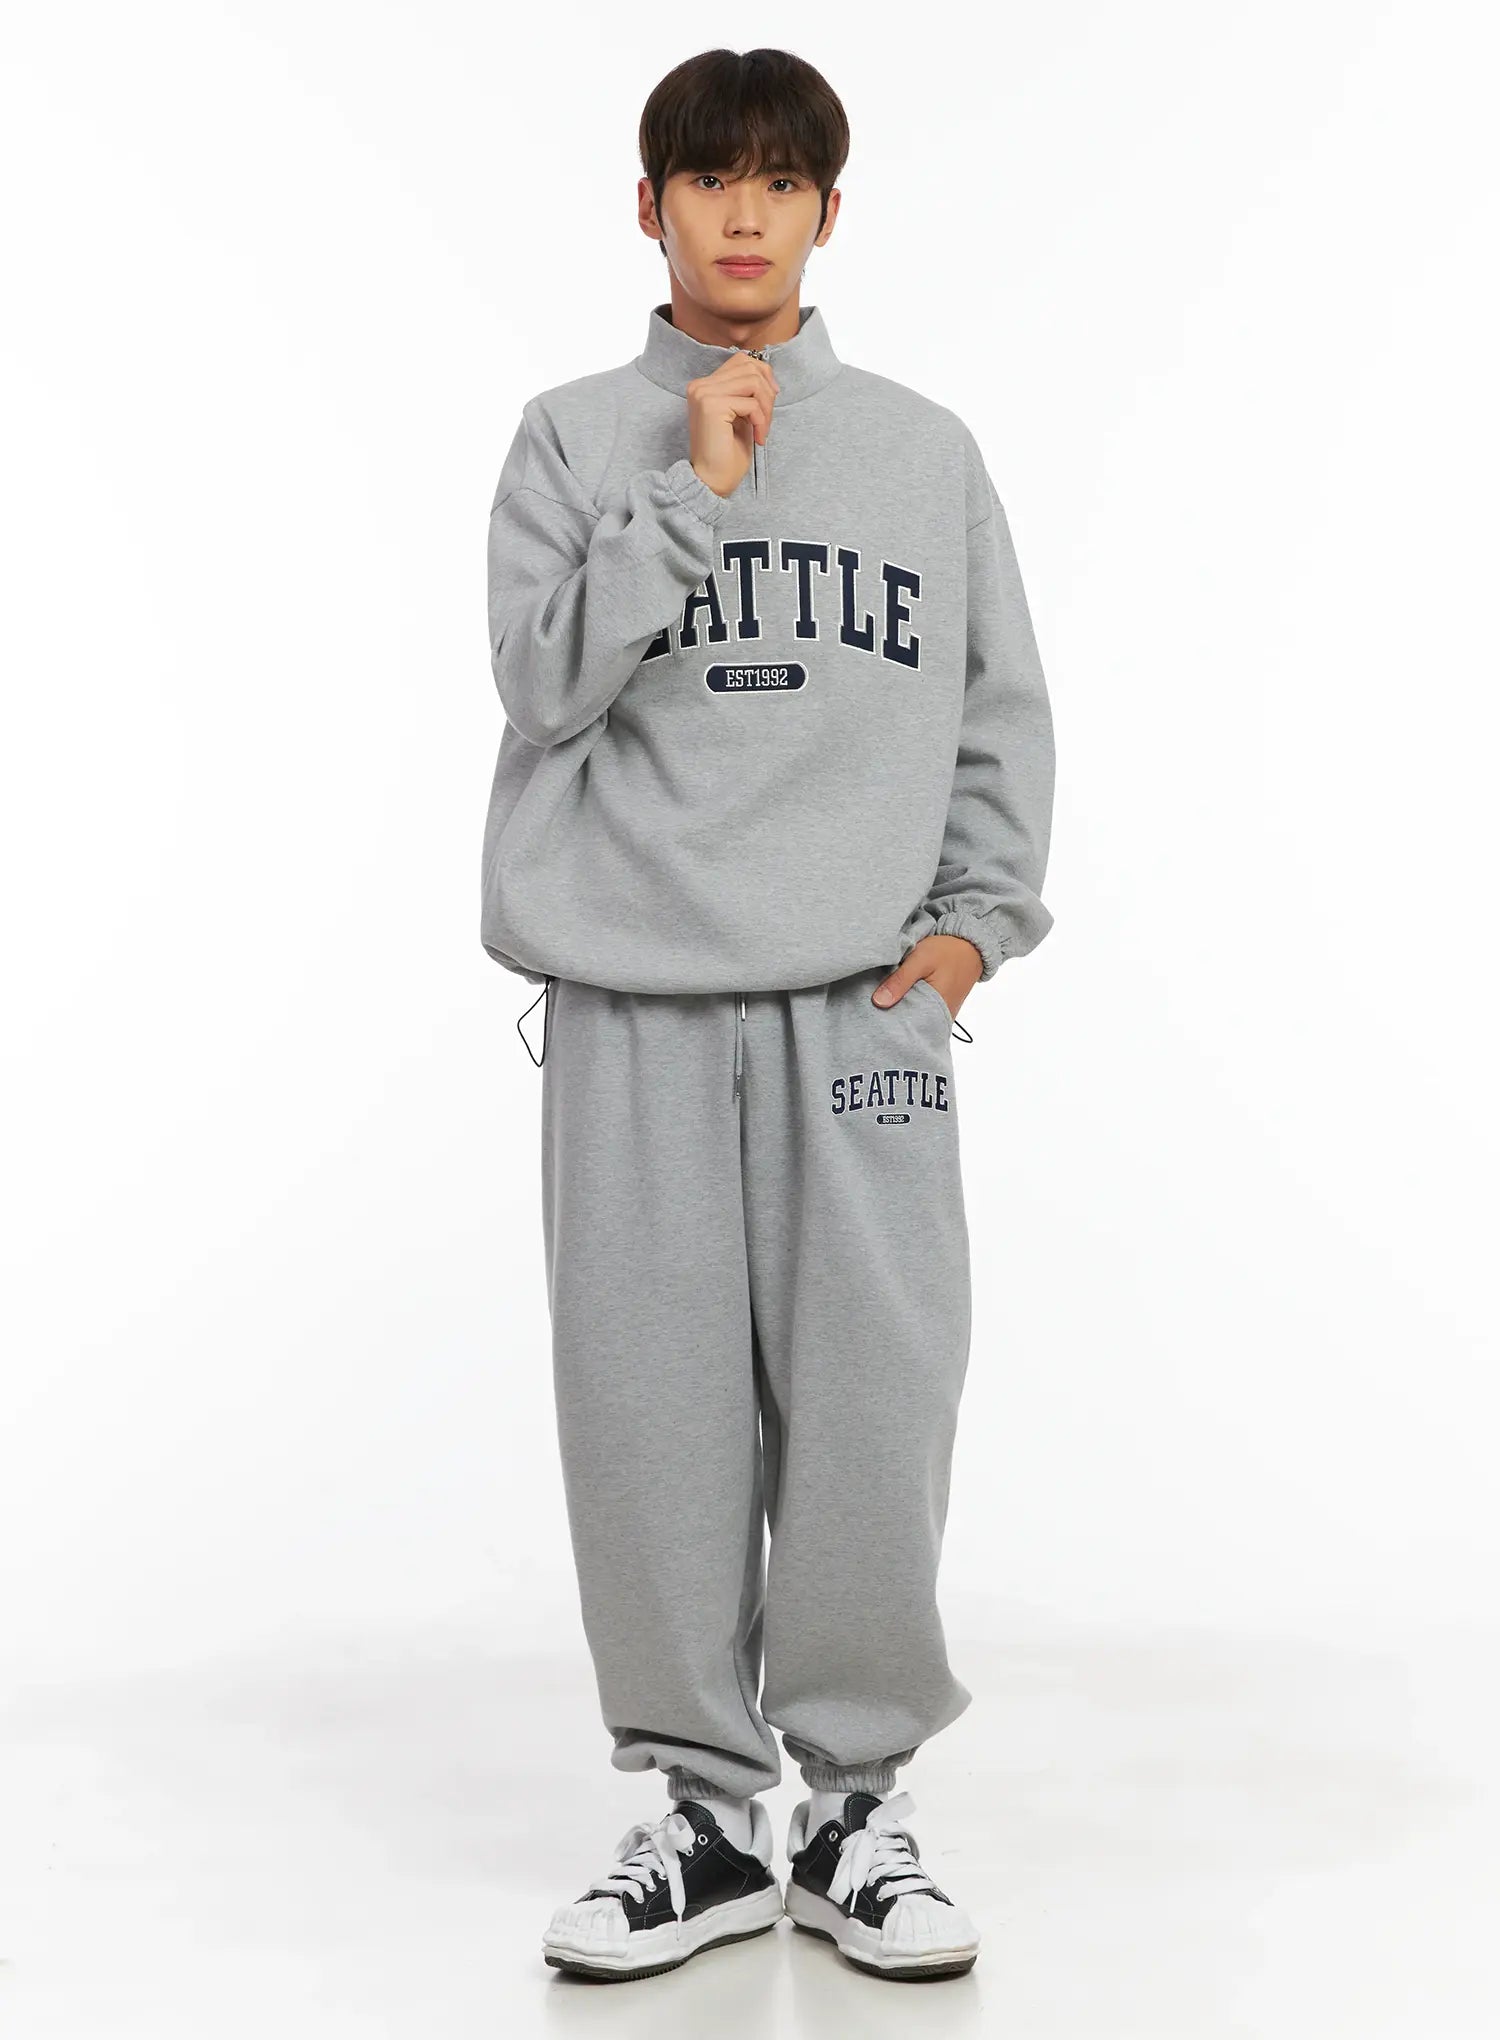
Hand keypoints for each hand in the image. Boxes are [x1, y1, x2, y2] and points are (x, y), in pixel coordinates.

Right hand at [686, 349, 779, 497]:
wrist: (711, 481)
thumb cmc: (726, 454)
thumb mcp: (740, 414)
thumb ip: (746, 391)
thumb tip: (766, 374)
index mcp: (704, 386)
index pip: (741, 360)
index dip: (763, 374)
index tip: (773, 397)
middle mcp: (700, 386)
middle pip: (749, 367)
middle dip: (768, 393)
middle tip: (767, 420)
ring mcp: (704, 394)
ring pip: (753, 381)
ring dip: (766, 407)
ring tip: (763, 429)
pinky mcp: (712, 406)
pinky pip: (751, 403)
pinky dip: (762, 420)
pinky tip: (758, 437)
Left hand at [871, 935, 981, 1021]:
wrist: (971, 946)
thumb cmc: (947, 951)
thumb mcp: (920, 959)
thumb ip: (900, 980)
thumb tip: (878, 1002)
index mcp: (936, 1009)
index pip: (907, 1027)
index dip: (888, 1021)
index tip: (873, 1014)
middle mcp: (941, 1018)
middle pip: (910, 1026)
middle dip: (894, 1018)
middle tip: (876, 1009)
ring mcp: (942, 1015)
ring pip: (916, 1020)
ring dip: (902, 1012)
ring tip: (886, 1003)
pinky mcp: (941, 1009)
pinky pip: (922, 1014)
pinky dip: (911, 1007)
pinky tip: (900, 998)